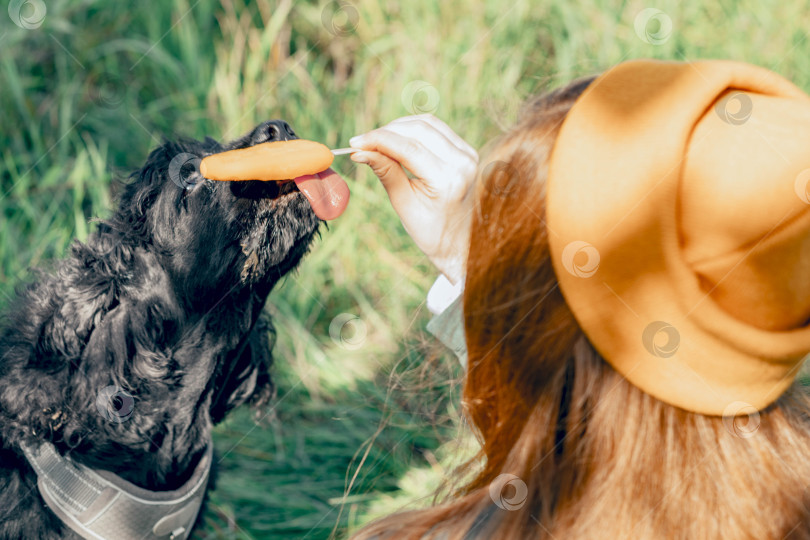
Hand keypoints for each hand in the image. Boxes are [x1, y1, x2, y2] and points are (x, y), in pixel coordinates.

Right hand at [349, 115, 477, 284]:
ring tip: (377, 141)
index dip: (378, 140)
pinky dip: (414, 129)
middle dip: (386, 131)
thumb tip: (360, 150)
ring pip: (427, 124)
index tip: (354, 142)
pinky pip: (437, 128)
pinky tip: (397, 138)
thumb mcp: (404, 204)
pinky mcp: (467, 150)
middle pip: (418, 130)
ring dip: (399, 127)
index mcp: (448, 180)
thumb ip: (385, 172)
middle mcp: (462, 163)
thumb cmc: (431, 230)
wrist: (460, 241)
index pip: (408, 148)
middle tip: (362, 142)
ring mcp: (468, 154)